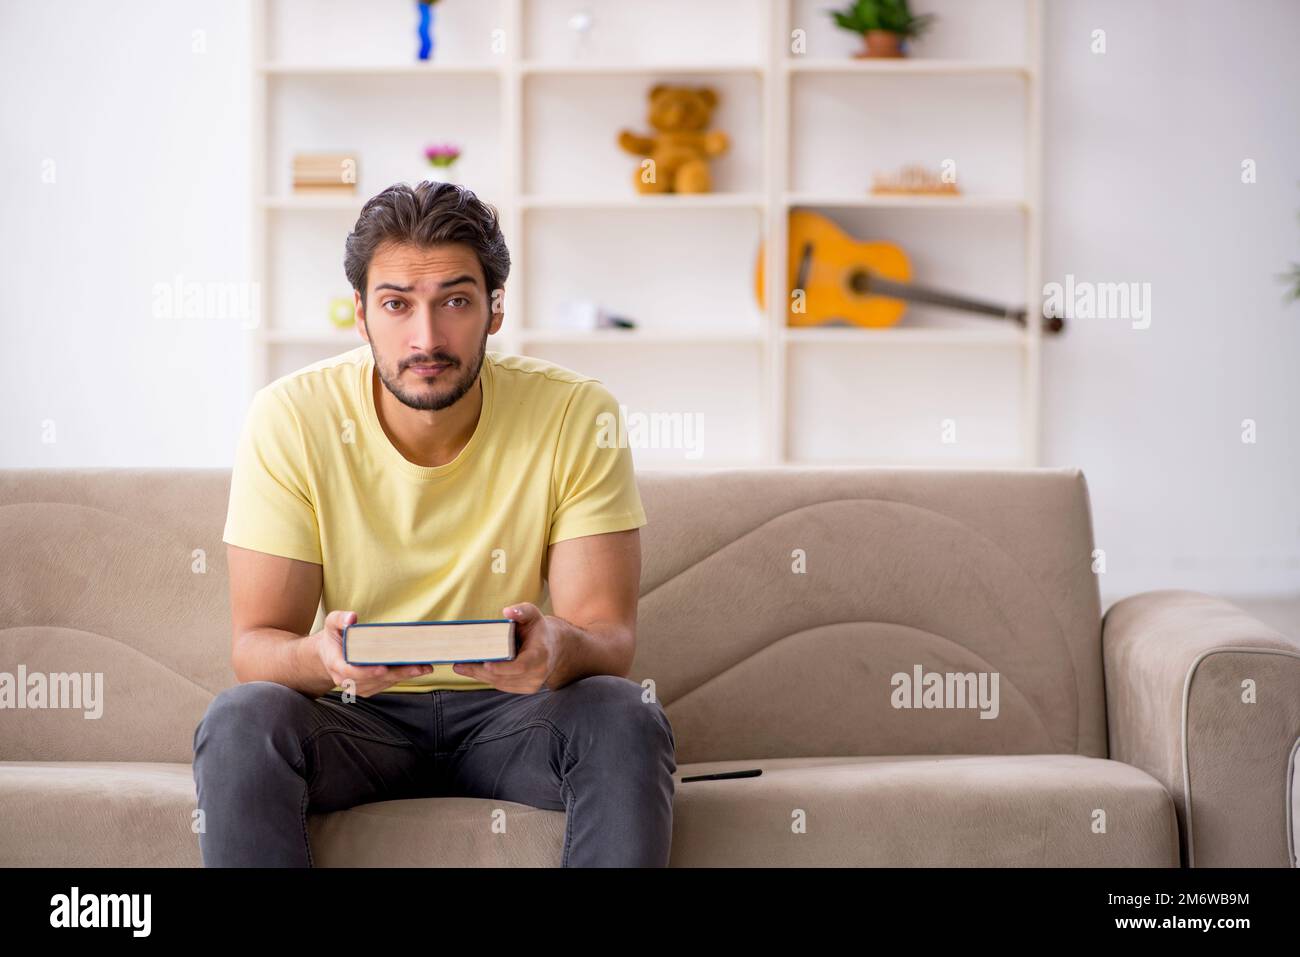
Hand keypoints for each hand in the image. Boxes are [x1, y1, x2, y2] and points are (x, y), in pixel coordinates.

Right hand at [314, 610, 433, 697]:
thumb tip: (351, 618)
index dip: (367, 672)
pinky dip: (401, 677)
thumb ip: (340, 619)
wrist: (330, 654)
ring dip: (404, 676)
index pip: (351, 672)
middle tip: (418, 667)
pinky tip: (417, 669)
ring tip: (424, 667)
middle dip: (397, 674)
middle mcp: (346, 680)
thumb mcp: (331, 623)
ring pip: (383, 683)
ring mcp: (358, 686)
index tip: (382, 668)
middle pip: (374, 680)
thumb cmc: (334, 637)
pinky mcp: (368, 687)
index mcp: (336, 664)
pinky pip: (386, 684)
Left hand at [452, 603, 560, 693]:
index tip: (486, 665)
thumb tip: (507, 611)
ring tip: (461, 666)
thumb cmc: (538, 629)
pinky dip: (488, 678)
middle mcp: (539, 672)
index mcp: (540, 654)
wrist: (555, 647)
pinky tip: (474, 670)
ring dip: (480, 676)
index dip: (504, 668)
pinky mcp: (526, 689)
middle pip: (505, 677)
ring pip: (501, 683)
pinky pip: (503, 685)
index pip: (522, 666)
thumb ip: (521, 611)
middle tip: (460, 665)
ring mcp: (533, 684)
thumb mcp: (532, 614)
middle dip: (481, 672)